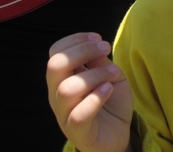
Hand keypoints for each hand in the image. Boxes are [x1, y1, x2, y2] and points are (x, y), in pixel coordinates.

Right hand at [47, 32, 132, 151]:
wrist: (118, 133)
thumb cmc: (110, 100)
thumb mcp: (109, 75)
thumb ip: (100, 61)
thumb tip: (95, 43)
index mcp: (63, 77)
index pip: (55, 52)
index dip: (75, 40)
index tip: (99, 38)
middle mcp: (58, 94)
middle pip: (55, 66)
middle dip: (82, 51)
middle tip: (106, 49)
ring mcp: (64, 114)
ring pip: (67, 89)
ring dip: (95, 75)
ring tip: (113, 73)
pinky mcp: (77, 133)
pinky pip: (78, 115)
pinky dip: (95, 98)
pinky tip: (108, 90)